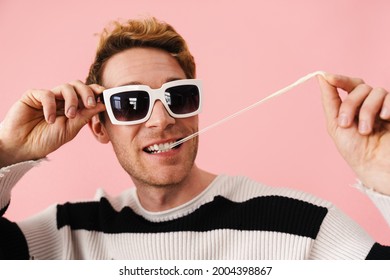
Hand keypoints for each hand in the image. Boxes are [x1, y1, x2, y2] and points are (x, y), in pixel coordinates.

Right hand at [0, 80, 105, 166]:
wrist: (23, 147)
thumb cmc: (46, 140)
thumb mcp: (70, 129)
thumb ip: (85, 116)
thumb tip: (102, 104)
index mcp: (73, 107)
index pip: (86, 93)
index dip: (95, 91)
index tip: (104, 94)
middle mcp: (61, 100)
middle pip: (78, 85)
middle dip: (87, 93)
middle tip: (90, 105)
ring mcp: (48, 97)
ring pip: (65, 87)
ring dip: (72, 101)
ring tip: (69, 116)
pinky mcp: (33, 96)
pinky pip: (47, 94)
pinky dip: (51, 106)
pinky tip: (49, 119)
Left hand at [318, 73, 389, 194]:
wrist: (374, 165)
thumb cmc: (354, 149)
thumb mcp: (336, 124)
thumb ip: (330, 100)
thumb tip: (321, 76)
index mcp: (354, 105)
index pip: (349, 84)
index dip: (339, 79)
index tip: (328, 77)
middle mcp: (370, 103)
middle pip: (359, 88)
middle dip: (350, 104)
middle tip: (346, 124)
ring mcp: (385, 106)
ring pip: (376, 91)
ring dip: (367, 111)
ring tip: (366, 131)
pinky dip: (386, 107)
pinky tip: (384, 119)